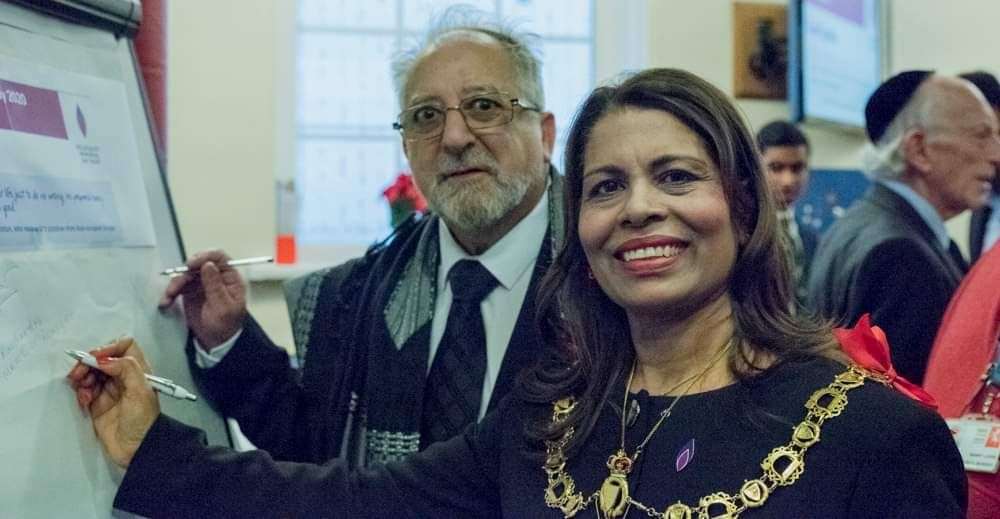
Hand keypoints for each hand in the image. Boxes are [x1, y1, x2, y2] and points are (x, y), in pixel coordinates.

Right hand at [66, 337, 159, 467]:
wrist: (136, 449)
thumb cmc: (143, 420)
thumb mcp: (141, 390)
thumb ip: (126, 368)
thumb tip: (103, 359)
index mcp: (137, 370)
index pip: (124, 346)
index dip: (110, 347)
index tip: (97, 357)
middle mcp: (122, 377)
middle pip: (102, 358)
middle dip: (88, 362)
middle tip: (78, 373)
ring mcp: (108, 390)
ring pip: (90, 372)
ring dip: (82, 377)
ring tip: (82, 388)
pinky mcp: (97, 404)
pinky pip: (84, 390)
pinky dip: (81, 392)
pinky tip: (84, 400)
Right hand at [159, 249, 246, 347]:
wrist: (216, 340)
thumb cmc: (226, 324)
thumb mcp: (223, 307)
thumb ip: (215, 286)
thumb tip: (208, 265)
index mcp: (229, 277)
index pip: (219, 257)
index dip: (205, 256)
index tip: (191, 264)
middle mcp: (215, 276)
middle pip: (199, 263)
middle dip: (186, 270)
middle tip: (178, 282)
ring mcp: (202, 283)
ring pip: (186, 273)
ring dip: (175, 283)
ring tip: (170, 296)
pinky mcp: (190, 291)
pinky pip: (178, 286)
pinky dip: (171, 292)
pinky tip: (166, 302)